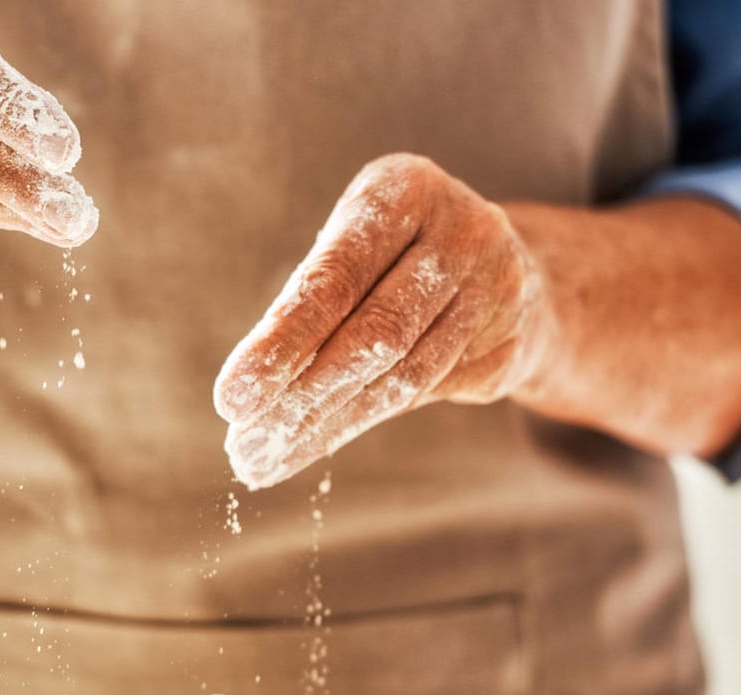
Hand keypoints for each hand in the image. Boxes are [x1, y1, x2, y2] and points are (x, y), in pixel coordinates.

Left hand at [214, 154, 552, 488]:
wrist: (509, 267)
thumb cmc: (395, 254)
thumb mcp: (354, 246)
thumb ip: (312, 299)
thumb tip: (249, 394)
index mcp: (407, 190)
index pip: (335, 278)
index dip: (281, 343)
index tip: (231, 399)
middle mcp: (462, 232)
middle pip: (374, 335)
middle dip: (300, 398)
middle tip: (244, 448)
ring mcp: (496, 289)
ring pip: (402, 376)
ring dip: (326, 425)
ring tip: (267, 459)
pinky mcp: (508, 344)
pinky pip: (426, 393)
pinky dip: (361, 421)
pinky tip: (314, 443)